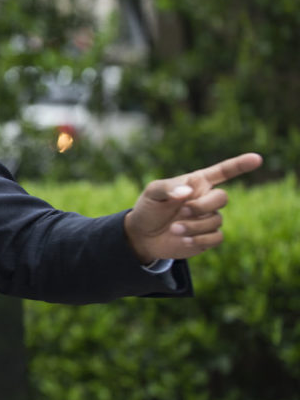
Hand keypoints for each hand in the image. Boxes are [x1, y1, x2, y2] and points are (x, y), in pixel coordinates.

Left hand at [124, 152, 262, 262]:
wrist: (143, 235)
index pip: (223, 172)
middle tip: (182, 211)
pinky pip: (216, 237)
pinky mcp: (208, 237)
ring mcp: (208, 218)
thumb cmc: (148, 208)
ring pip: (216, 220)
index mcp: (197, 183)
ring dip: (194, 226)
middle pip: (222, 198)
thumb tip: (188, 191)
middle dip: (203, 205)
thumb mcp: (152, 193)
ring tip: (174, 229)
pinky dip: (200, 239)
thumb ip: (168, 188)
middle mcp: (206, 199)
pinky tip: (184, 240)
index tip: (257, 159)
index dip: (240, 165)